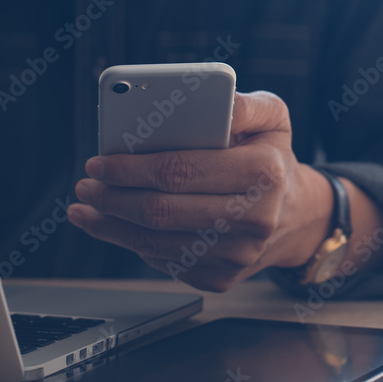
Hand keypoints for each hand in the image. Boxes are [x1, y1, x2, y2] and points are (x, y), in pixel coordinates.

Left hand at [68, 91, 333, 290]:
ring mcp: (238, 255)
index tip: (99, 162)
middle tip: (87, 185)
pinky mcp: (222, 278)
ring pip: (157, 243)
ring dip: (113, 226)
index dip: (132, 169)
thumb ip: (243, 104)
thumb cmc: (272, 157)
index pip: (182, 171)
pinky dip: (135, 244)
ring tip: (89, 206)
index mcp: (263, 172)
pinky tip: (119, 226)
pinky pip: (166, 262)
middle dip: (113, 198)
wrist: (295, 215)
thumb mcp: (272, 116)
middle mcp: (255, 219)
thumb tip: (213, 103)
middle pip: (163, 212)